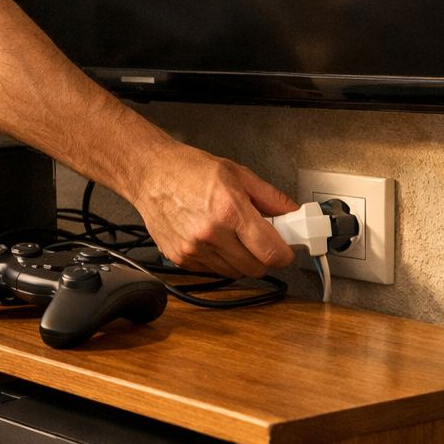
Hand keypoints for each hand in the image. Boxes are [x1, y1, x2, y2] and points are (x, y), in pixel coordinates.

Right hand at [127, 141, 296, 279]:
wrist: (150, 174)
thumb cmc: (188, 170)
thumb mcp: (237, 173)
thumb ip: (270, 197)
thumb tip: (293, 214)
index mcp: (229, 210)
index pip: (271, 252)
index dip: (285, 253)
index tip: (286, 248)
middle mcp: (211, 234)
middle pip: (256, 268)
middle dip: (264, 256)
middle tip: (260, 238)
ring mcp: (194, 250)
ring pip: (235, 273)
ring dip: (241, 260)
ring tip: (232, 234)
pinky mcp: (181, 258)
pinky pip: (212, 271)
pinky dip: (219, 260)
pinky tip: (213, 239)